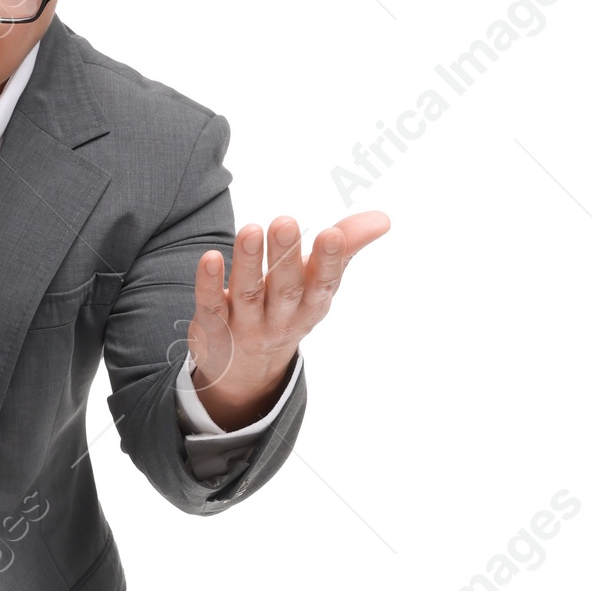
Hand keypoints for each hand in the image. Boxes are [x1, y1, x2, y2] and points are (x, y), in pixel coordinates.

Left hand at [187, 211, 388, 426]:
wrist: (246, 372)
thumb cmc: (288, 310)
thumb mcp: (318, 286)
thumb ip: (345, 249)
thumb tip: (382, 218)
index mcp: (311, 306)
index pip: (323, 284)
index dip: (329, 261)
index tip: (333, 233)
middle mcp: (281, 318)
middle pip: (285, 289)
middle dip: (286, 257)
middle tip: (285, 222)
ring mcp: (246, 325)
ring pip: (248, 294)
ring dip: (249, 263)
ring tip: (251, 230)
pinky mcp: (214, 327)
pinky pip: (211, 306)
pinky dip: (209, 285)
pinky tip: (209, 258)